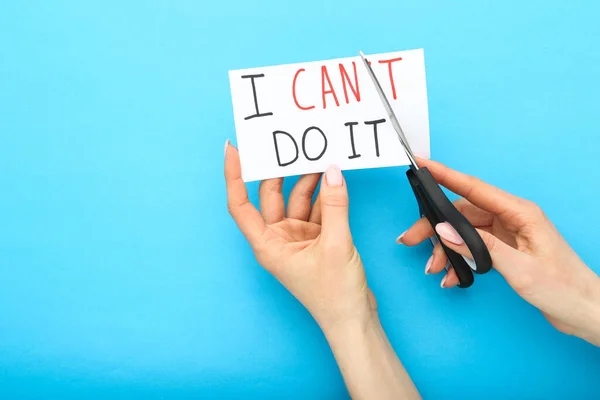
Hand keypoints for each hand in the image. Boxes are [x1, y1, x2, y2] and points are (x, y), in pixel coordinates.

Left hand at [224, 142, 419, 398]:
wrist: (354, 319)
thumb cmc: (334, 294)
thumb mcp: (335, 244)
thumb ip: (334, 205)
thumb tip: (332, 172)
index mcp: (267, 244)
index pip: (240, 204)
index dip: (233, 175)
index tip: (234, 149)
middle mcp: (278, 239)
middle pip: (271, 195)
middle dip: (281, 171)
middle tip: (290, 144)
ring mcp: (297, 238)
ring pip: (297, 200)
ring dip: (309, 180)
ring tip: (321, 157)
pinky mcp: (316, 239)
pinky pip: (317, 208)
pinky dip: (326, 194)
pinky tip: (334, 178)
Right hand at [400, 158, 599, 346]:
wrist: (584, 310)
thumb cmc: (563, 287)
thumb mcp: (520, 268)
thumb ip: (480, 248)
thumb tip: (446, 230)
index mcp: (520, 212)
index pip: (473, 187)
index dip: (444, 174)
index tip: (421, 164)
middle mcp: (511, 217)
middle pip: (461, 212)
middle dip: (434, 226)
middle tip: (409, 239)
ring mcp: (506, 232)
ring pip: (462, 231)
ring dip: (445, 248)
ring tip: (434, 268)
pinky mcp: (504, 248)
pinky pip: (471, 247)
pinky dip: (458, 260)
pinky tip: (451, 276)